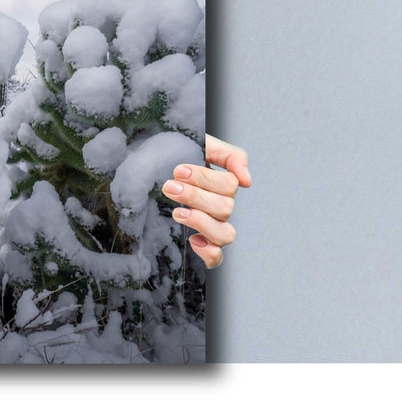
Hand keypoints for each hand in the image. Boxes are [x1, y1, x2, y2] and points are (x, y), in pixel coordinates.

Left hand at [162, 134, 250, 268]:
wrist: (154, 163)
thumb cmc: (179, 154)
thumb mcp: (204, 144)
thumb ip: (230, 155)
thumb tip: (247, 181)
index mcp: (223, 184)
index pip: (229, 185)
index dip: (204, 179)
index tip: (178, 170)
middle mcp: (222, 207)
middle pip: (225, 209)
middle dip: (195, 197)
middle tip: (169, 187)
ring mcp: (213, 226)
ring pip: (225, 235)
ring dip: (201, 222)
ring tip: (177, 212)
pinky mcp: (202, 243)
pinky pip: (216, 258)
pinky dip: (209, 253)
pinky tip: (193, 240)